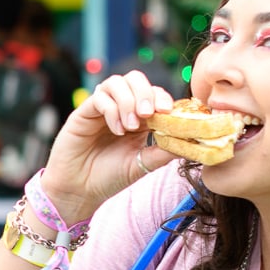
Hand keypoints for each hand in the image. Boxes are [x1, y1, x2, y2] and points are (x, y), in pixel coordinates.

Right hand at [36, 71, 175, 222]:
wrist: (79, 190)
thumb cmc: (108, 178)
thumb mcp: (142, 165)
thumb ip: (162, 152)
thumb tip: (190, 143)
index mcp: (138, 118)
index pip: (153, 94)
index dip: (162, 97)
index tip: (168, 112)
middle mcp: (119, 108)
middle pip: (135, 79)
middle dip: (146, 93)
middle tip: (149, 114)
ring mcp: (101, 109)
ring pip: (117, 82)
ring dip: (128, 100)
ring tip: (131, 126)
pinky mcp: (83, 112)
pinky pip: (100, 97)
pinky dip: (112, 110)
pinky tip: (117, 130)